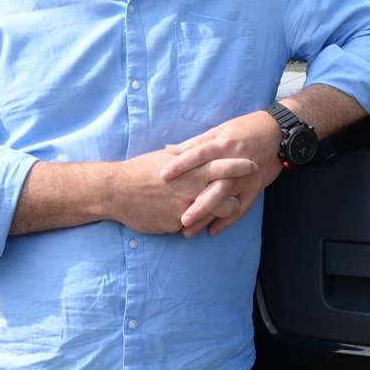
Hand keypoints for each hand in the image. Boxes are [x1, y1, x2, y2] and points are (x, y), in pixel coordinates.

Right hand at [110, 148, 256, 234]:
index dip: (240, 166)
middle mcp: (192, 190)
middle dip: (234, 197)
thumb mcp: (166, 157)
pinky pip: (193, 224)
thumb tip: (200, 145)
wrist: (116, 192)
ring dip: (216, 212)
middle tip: (238, 194)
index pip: (224, 166)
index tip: (253, 165)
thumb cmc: (140, 170)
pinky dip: (193, 221)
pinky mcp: (175, 224)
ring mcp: (185, 209)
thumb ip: (187, 153)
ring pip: (213, 214)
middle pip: (227, 196)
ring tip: (215, 209)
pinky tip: (189, 218)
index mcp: (191, 170)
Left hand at [161, 110, 285, 235]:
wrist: (278, 133)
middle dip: (198, 203)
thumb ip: (195, 143)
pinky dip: (227, 220)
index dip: (181, 164)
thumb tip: (168, 149)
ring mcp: (246, 179)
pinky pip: (241, 208)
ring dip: (208, 216)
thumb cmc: (244, 129)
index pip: (199, 155)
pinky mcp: (255, 188)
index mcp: (223, 145)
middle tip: (180, 218)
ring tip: (189, 230)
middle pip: (214, 186)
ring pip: (226, 200)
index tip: (163, 175)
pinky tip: (211, 231)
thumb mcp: (220, 131)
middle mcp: (234, 163)